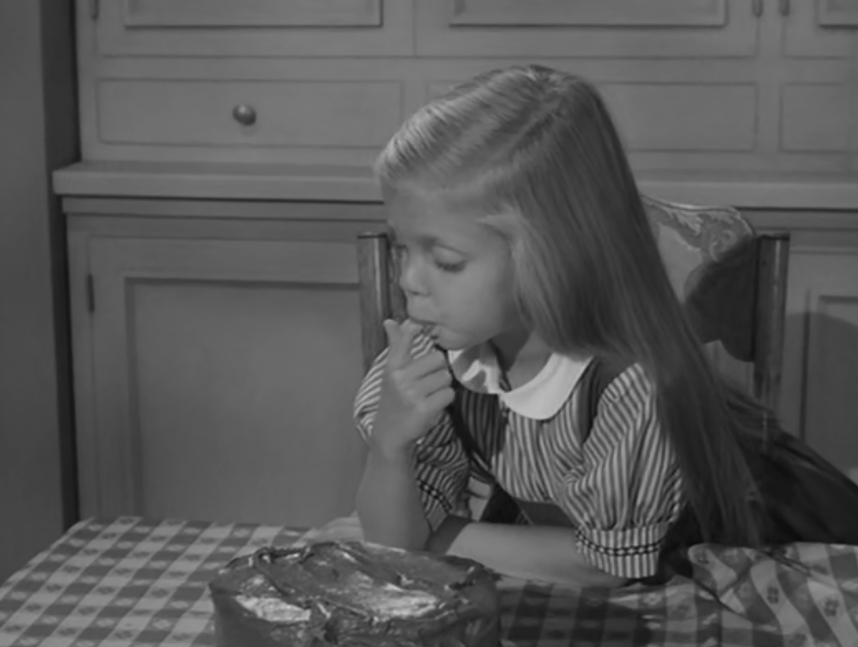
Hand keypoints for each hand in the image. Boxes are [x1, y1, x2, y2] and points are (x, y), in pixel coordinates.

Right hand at [371, 319, 454, 454]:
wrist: (390, 434)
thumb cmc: (394, 399)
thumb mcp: (391, 372)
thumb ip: (396, 345)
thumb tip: (390, 321)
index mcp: (393, 366)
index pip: (404, 340)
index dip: (414, 330)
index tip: (418, 325)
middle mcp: (401, 378)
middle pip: (438, 359)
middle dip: (438, 370)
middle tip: (426, 382)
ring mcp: (412, 394)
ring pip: (445, 377)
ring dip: (442, 387)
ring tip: (428, 395)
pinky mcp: (424, 408)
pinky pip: (449, 394)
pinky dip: (445, 400)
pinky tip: (432, 405)